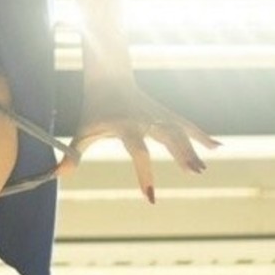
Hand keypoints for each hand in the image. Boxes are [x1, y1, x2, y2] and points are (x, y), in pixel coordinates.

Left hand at [56, 76, 221, 202]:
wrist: (108, 76)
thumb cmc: (95, 107)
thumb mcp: (84, 130)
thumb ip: (73, 154)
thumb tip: (56, 176)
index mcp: (127, 126)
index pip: (138, 154)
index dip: (145, 175)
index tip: (150, 199)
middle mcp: (146, 120)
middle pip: (167, 138)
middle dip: (181, 155)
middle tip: (194, 173)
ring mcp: (158, 115)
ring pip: (179, 132)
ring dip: (193, 149)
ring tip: (203, 169)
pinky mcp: (165, 113)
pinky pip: (186, 125)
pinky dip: (201, 135)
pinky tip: (218, 147)